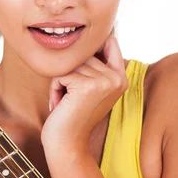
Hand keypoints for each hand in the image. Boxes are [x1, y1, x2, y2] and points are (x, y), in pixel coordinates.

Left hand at [40, 35, 128, 156]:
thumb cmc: (73, 115)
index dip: (91, 49)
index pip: (110, 41)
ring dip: (61, 81)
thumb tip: (96, 33)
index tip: (83, 76)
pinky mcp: (87, 86)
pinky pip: (61, 73)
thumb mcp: (90, 88)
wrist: (67, 144)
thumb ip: (96, 64)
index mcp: (122, 77)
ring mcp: (104, 82)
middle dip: (70, 73)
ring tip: (67, 101)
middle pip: (84, 53)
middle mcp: (117, 78)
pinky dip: (55, 88)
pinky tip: (61, 105)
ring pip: (71, 63)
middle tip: (72, 98)